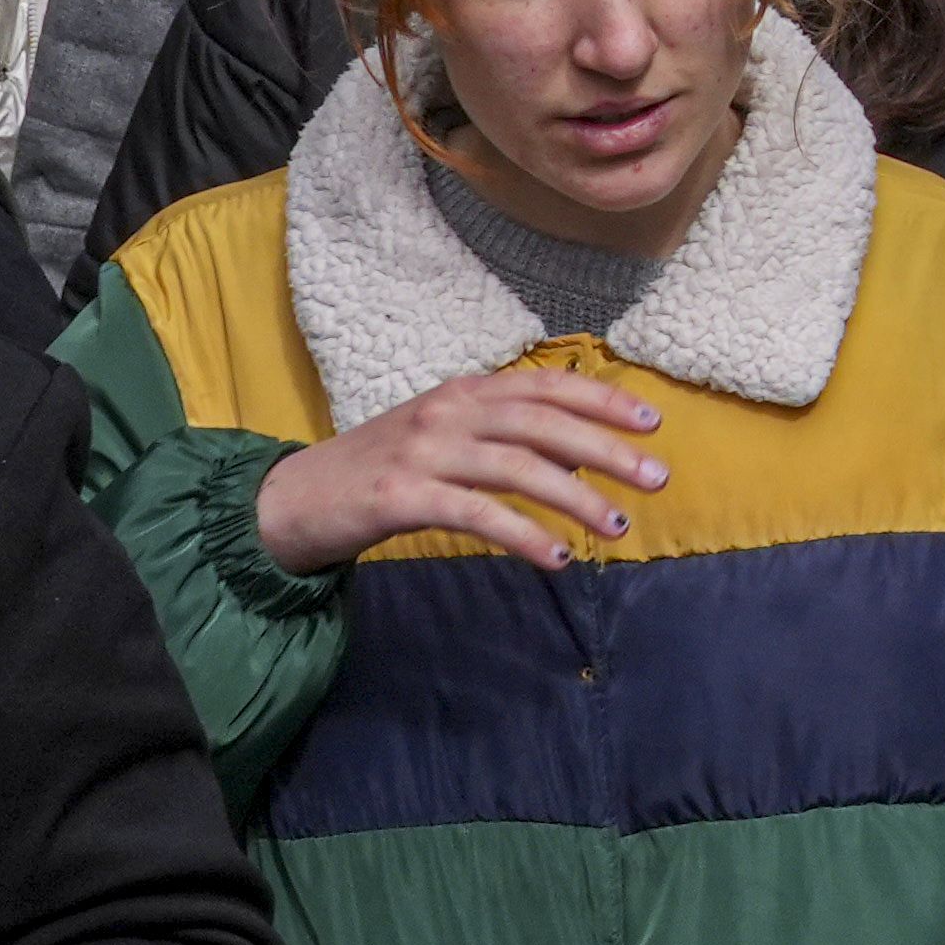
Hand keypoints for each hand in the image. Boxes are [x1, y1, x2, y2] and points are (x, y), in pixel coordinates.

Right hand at [253, 366, 665, 574]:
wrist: (288, 500)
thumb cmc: (378, 470)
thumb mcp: (443, 437)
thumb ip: (503, 436)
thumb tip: (581, 451)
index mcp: (463, 392)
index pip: (546, 386)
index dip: (603, 401)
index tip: (652, 423)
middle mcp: (446, 412)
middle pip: (544, 423)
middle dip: (608, 450)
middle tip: (657, 477)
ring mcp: (422, 452)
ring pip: (519, 468)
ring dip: (578, 498)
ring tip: (618, 526)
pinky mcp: (400, 497)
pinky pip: (478, 514)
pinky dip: (524, 535)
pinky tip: (556, 558)